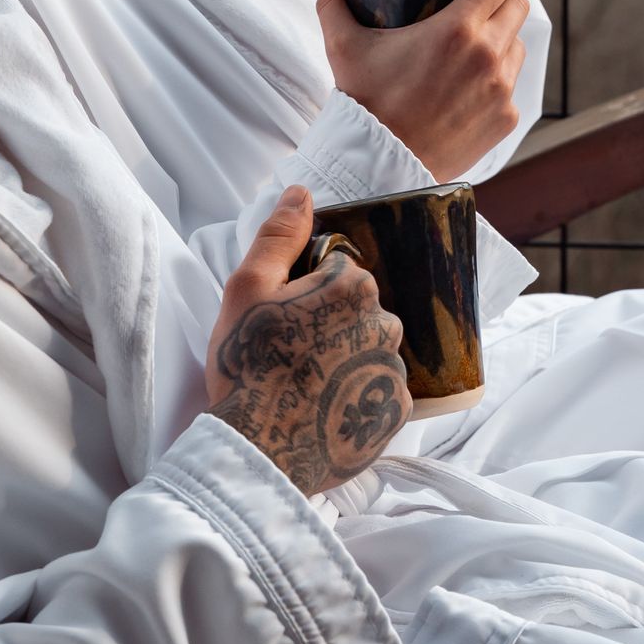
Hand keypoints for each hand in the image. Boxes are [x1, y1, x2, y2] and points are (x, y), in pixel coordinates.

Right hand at [207, 187, 411, 496]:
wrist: (259, 451)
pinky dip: (357, 397)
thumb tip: (301, 193)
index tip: (280, 322)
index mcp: (353, 287)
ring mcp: (394, 370)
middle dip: (327, 327)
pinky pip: (380, 393)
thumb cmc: (247, 367)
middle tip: (287, 357)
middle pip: (357, 312)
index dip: (304, 295)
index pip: (337, 274)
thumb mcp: (247, 290)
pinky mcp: (396, 413)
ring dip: (344, 362)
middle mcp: (387, 323)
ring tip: (304, 388)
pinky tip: (325, 410)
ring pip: (369, 351)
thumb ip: (279, 237)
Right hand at [316, 0, 531, 180]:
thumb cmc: (365, 103)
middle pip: (519, 6)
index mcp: (458, 28)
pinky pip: (511, 86)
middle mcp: (488, 55)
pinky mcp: (505, 118)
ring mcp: (501, 89)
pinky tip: (470, 84)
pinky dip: (496, 79)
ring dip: (503, 38)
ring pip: (517, 46)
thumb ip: (334, 5)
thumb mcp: (344, 47)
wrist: (381, 165)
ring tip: (476, 43)